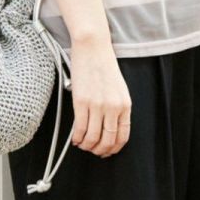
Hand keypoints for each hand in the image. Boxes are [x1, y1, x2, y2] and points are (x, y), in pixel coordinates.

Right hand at [67, 36, 132, 157]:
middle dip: (99, 150)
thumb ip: (117, 108)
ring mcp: (97, 105)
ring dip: (87, 146)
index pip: (122, 136)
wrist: (93, 48)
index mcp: (125, 105)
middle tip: (93, 151)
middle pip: (108, 140)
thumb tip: (109, 128)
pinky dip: (77, 138)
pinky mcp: (82, 102)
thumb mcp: (119, 88)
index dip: (114, 148)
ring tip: (82, 145)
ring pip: (93, 138)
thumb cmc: (104, 65)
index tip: (107, 152)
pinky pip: (80, 128)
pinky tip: (75, 139)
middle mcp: (113, 107)